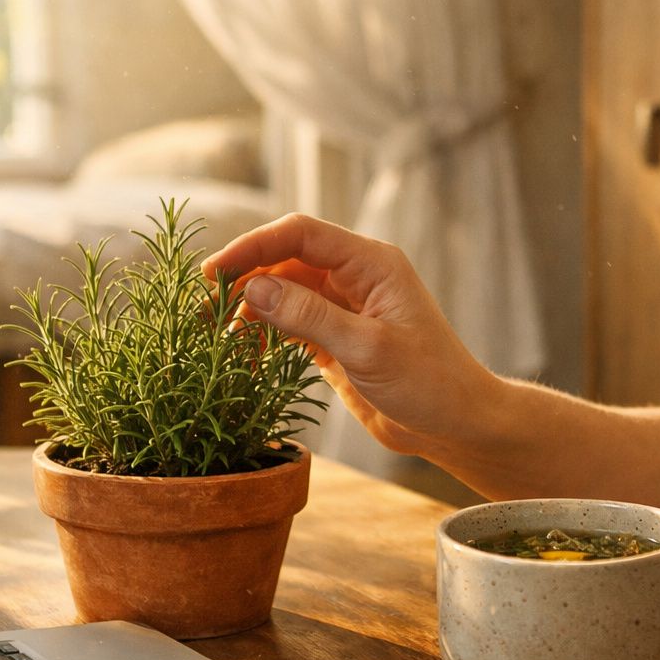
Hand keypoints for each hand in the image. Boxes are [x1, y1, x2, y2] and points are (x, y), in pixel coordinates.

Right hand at [202, 213, 497, 457]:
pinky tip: (244, 359)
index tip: (214, 272)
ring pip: (283, 294)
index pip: (301, 233)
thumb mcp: (368, 349)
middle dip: (244, 281)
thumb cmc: (430, 383)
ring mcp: (344, 307)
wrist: (456, 425)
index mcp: (371, 263)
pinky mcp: (336, 338)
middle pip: (285, 260)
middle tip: (203, 311)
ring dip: (250, 313)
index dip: (253, 246)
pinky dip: (265, 338)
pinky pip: (290, 325)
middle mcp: (355, 277)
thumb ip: (310, 317)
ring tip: (218, 341)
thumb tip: (254, 288)